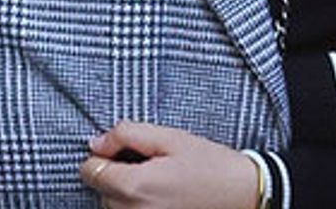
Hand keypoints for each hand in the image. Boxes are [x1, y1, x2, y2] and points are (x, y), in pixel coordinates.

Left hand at [80, 121, 260, 208]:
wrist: (246, 196)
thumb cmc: (211, 166)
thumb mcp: (170, 138)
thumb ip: (126, 135)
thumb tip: (95, 143)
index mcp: (134, 187)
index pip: (89, 171)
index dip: (105, 155)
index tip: (127, 152)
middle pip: (101, 191)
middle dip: (119, 176)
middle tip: (154, 167)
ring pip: (115, 207)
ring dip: (128, 194)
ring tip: (161, 184)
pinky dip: (140, 206)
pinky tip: (163, 199)